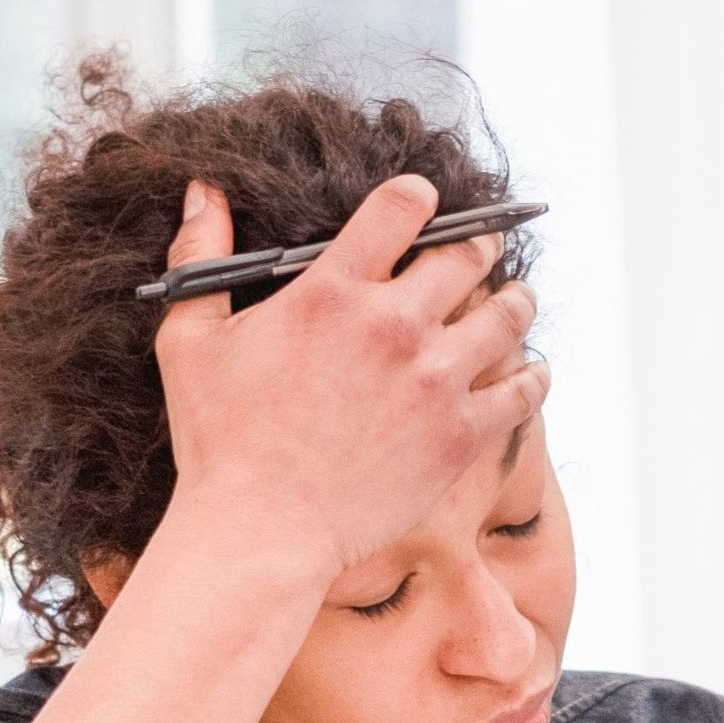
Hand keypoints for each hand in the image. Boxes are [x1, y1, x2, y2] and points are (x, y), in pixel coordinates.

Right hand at [153, 174, 548, 586]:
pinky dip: (534, 375)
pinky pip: (523, 391)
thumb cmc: (219, 442)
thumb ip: (200, 255)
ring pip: (507, 314)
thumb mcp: (190, 338)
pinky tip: (532, 371)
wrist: (260, 532)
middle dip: (477, 245)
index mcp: (332, 290)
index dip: (420, 197)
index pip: (402, 206)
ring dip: (517, 300)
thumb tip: (201, 191)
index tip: (426, 204)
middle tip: (482, 249)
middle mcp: (393, 324)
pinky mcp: (459, 435)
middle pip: (466, 255)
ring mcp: (434, 380)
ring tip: (518, 300)